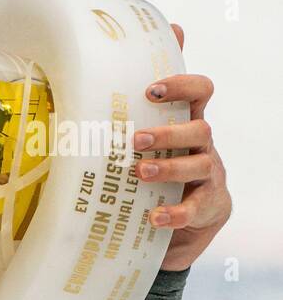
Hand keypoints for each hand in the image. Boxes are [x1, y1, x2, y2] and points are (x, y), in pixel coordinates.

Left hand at [133, 24, 231, 271]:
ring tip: (140, 173)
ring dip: (169, 168)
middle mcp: (201, 145)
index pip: (199, 92)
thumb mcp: (148, 142)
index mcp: (187, 123)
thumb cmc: (162, 168)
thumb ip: (129, 116)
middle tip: (136, 140)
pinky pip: (195, 208)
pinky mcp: (206, 205)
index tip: (151, 90)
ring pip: (199, 164)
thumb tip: (92, 82)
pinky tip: (155, 216)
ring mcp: (207, 175)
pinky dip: (175, 212)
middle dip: (168, 133)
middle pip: (199, 129)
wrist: (190, 216)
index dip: (182, 86)